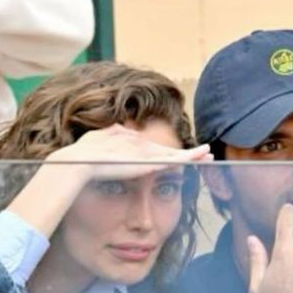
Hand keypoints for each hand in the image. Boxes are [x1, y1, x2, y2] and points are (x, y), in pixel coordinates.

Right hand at [48, 124, 212, 180]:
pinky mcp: (150, 160)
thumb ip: (113, 137)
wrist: (82, 161)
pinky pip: (175, 158)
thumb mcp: (100, 142)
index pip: (156, 149)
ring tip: (210, 153)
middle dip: (189, 152)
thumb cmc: (86, 156)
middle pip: (170, 150)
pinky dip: (189, 156)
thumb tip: (122, 131)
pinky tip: (201, 156)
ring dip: (194, 153)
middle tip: (207, 152)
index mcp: (132, 145)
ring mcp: (147, 153)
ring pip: (177, 153)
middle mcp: (143, 146)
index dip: (170, 153)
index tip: (181, 156)